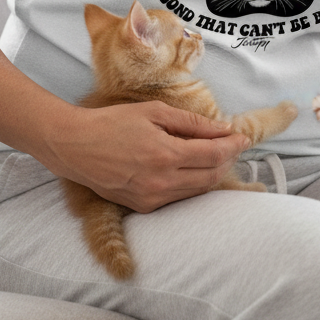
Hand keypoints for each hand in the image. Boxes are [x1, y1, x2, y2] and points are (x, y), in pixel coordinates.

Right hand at [49, 100, 249, 213]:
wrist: (75, 147)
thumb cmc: (113, 123)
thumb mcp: (154, 112)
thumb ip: (191, 122)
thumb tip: (222, 128)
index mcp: (166, 154)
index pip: (214, 154)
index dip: (233, 145)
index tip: (244, 137)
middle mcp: (162, 182)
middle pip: (211, 176)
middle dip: (228, 160)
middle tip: (234, 145)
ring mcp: (152, 199)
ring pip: (198, 190)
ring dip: (213, 173)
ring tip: (219, 154)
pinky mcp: (144, 207)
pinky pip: (179, 197)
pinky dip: (193, 183)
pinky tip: (195, 167)